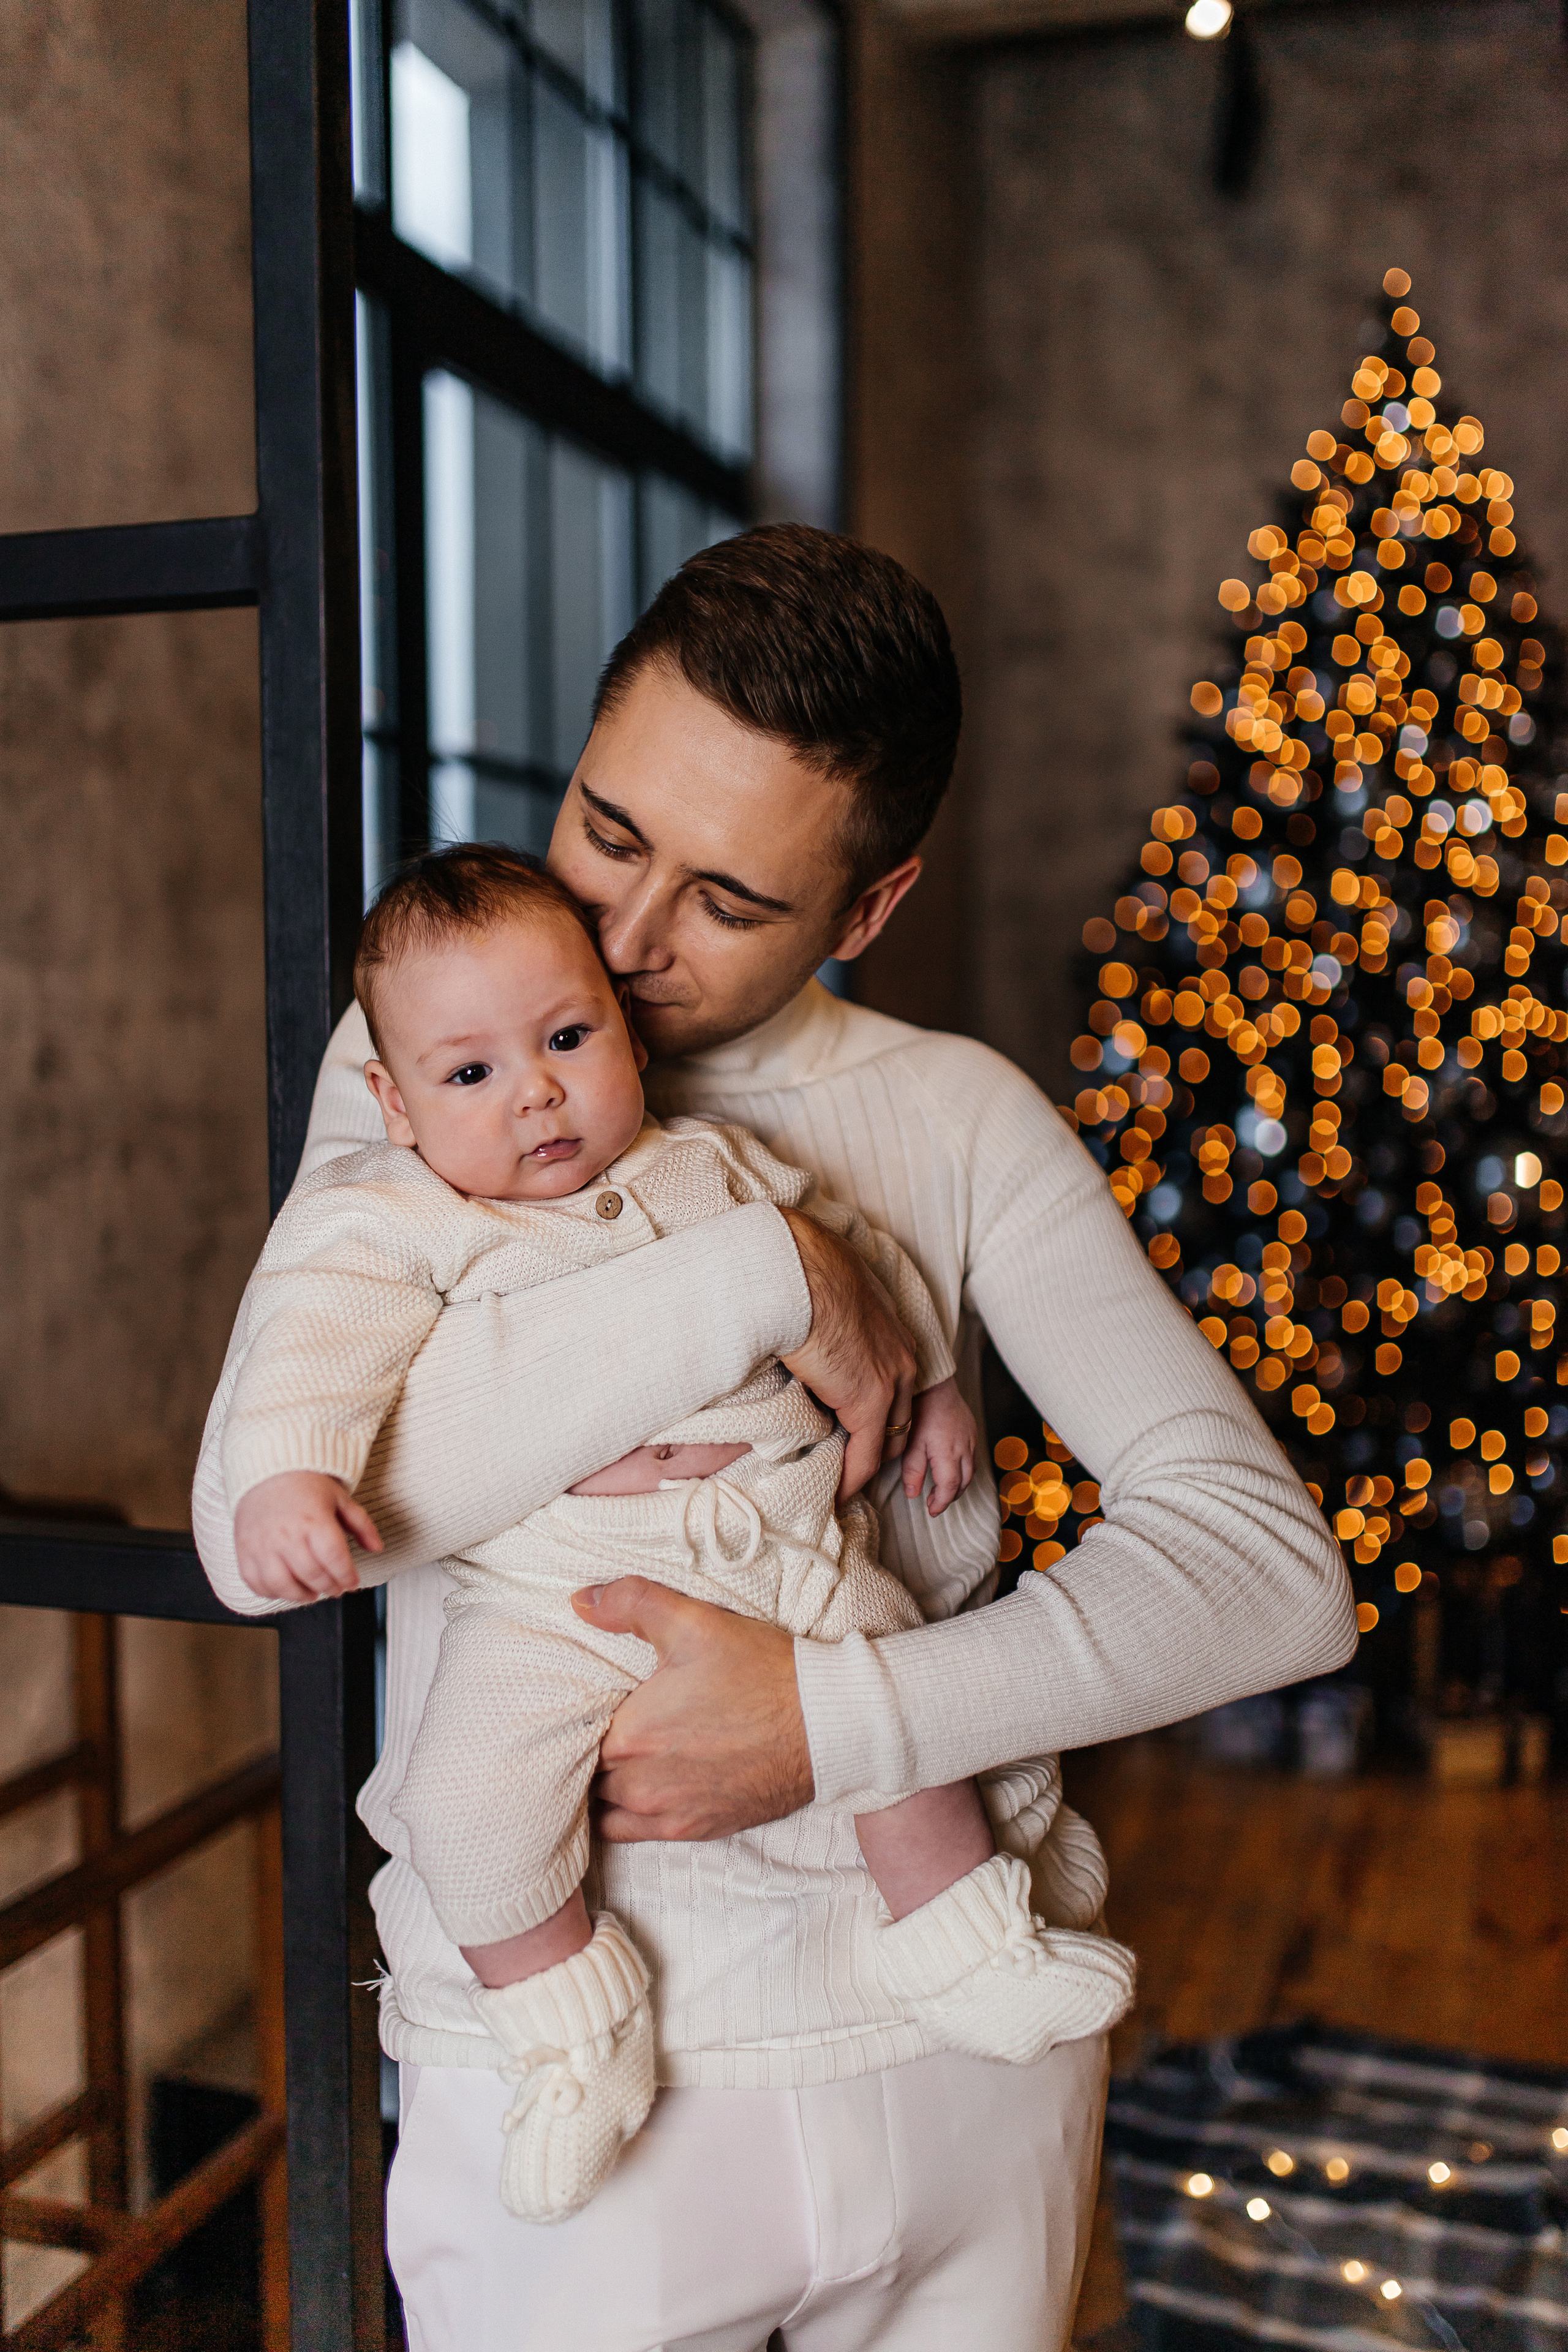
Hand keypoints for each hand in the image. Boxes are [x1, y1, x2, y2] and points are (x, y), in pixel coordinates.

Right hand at [233, 1470, 381, 1603]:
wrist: (267, 1472)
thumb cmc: (305, 1485)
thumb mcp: (340, 1499)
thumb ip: (361, 1525)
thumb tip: (377, 1547)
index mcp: (314, 1520)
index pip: (334, 1559)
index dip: (347, 1576)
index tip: (352, 1581)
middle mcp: (287, 1535)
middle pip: (313, 1575)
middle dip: (330, 1586)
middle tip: (336, 1587)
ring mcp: (263, 1545)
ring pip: (283, 1586)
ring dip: (302, 1595)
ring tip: (313, 1591)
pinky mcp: (245, 1552)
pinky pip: (256, 1583)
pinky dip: (272, 1592)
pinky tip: (286, 1587)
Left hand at [572, 1578, 812, 1839]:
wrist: (826, 1725)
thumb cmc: (761, 1673)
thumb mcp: (695, 1622)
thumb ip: (630, 1604)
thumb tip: (578, 1601)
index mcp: (630, 1735)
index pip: (573, 1735)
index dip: (575, 1719)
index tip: (587, 1703)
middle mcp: (641, 1785)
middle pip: (584, 1775)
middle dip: (586, 1753)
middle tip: (600, 1727)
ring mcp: (668, 1814)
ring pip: (604, 1809)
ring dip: (603, 1788)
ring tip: (614, 1760)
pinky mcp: (695, 1831)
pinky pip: (634, 1834)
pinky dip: (627, 1816)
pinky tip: (638, 1791)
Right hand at [777, 1208, 916, 1499]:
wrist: (798, 1272)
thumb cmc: (803, 1272)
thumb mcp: (830, 1293)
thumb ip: (832, 1315)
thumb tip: (808, 1316)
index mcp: (893, 1332)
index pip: (896, 1386)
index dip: (879, 1412)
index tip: (856, 1428)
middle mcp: (902, 1359)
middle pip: (900, 1417)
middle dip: (880, 1443)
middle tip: (854, 1462)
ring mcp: (889, 1383)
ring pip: (886, 1441)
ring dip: (866, 1465)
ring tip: (844, 1484)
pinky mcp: (868, 1404)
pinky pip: (866, 1456)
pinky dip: (852, 1479)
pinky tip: (837, 1493)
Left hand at [901, 1375, 977, 1515]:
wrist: (935, 1384)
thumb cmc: (920, 1411)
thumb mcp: (911, 1442)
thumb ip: (912, 1470)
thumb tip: (913, 1494)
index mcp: (948, 1453)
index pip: (949, 1487)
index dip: (941, 1502)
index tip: (930, 1510)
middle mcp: (964, 1448)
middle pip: (963, 1482)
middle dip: (950, 1496)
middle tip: (934, 1502)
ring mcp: (971, 1439)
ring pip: (970, 1472)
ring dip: (958, 1484)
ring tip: (941, 1488)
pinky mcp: (972, 1431)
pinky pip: (972, 1458)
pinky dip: (963, 1469)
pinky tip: (950, 1468)